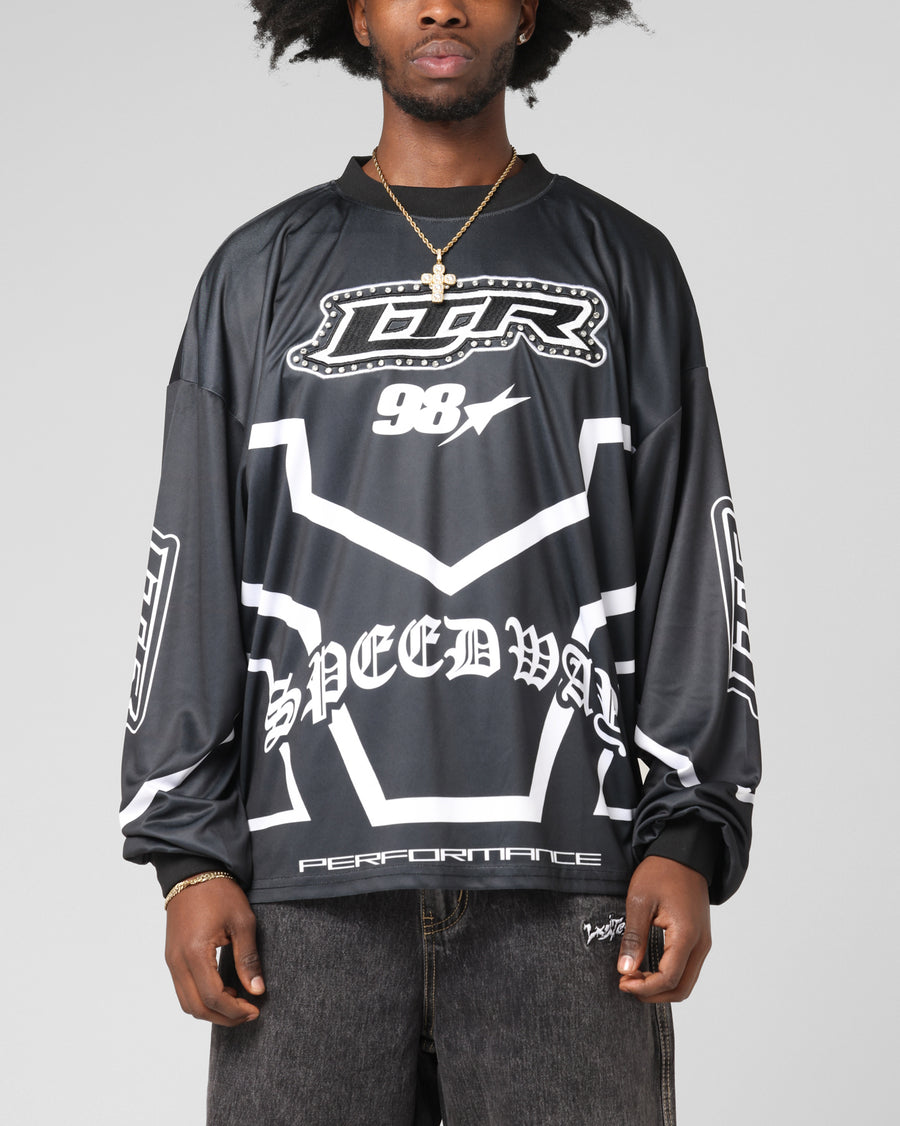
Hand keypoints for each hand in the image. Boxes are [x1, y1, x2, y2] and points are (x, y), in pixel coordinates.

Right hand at [164, 878, 264, 1025]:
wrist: (193, 872)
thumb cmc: (219, 893)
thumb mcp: (242, 922)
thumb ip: (248, 959)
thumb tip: (257, 990)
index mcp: (195, 953)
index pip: (212, 997)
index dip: (234, 1010)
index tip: (254, 1009)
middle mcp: (178, 962)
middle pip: (196, 1007)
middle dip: (223, 1017)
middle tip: (248, 1012)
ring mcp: (172, 960)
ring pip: (186, 1002)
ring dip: (211, 1010)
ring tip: (237, 1002)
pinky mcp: (172, 957)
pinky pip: (183, 989)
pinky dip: (201, 997)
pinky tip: (223, 989)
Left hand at [617, 855, 710, 1002]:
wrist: (683, 854)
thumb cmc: (661, 872)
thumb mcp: (639, 902)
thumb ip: (634, 938)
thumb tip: (625, 970)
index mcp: (687, 936)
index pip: (669, 978)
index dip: (644, 987)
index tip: (622, 982)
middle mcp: (700, 944)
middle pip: (682, 989)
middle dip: (653, 994)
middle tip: (627, 984)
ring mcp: (703, 942)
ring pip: (686, 982)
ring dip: (661, 987)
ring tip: (635, 977)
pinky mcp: (699, 939)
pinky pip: (688, 969)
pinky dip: (669, 976)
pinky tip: (648, 968)